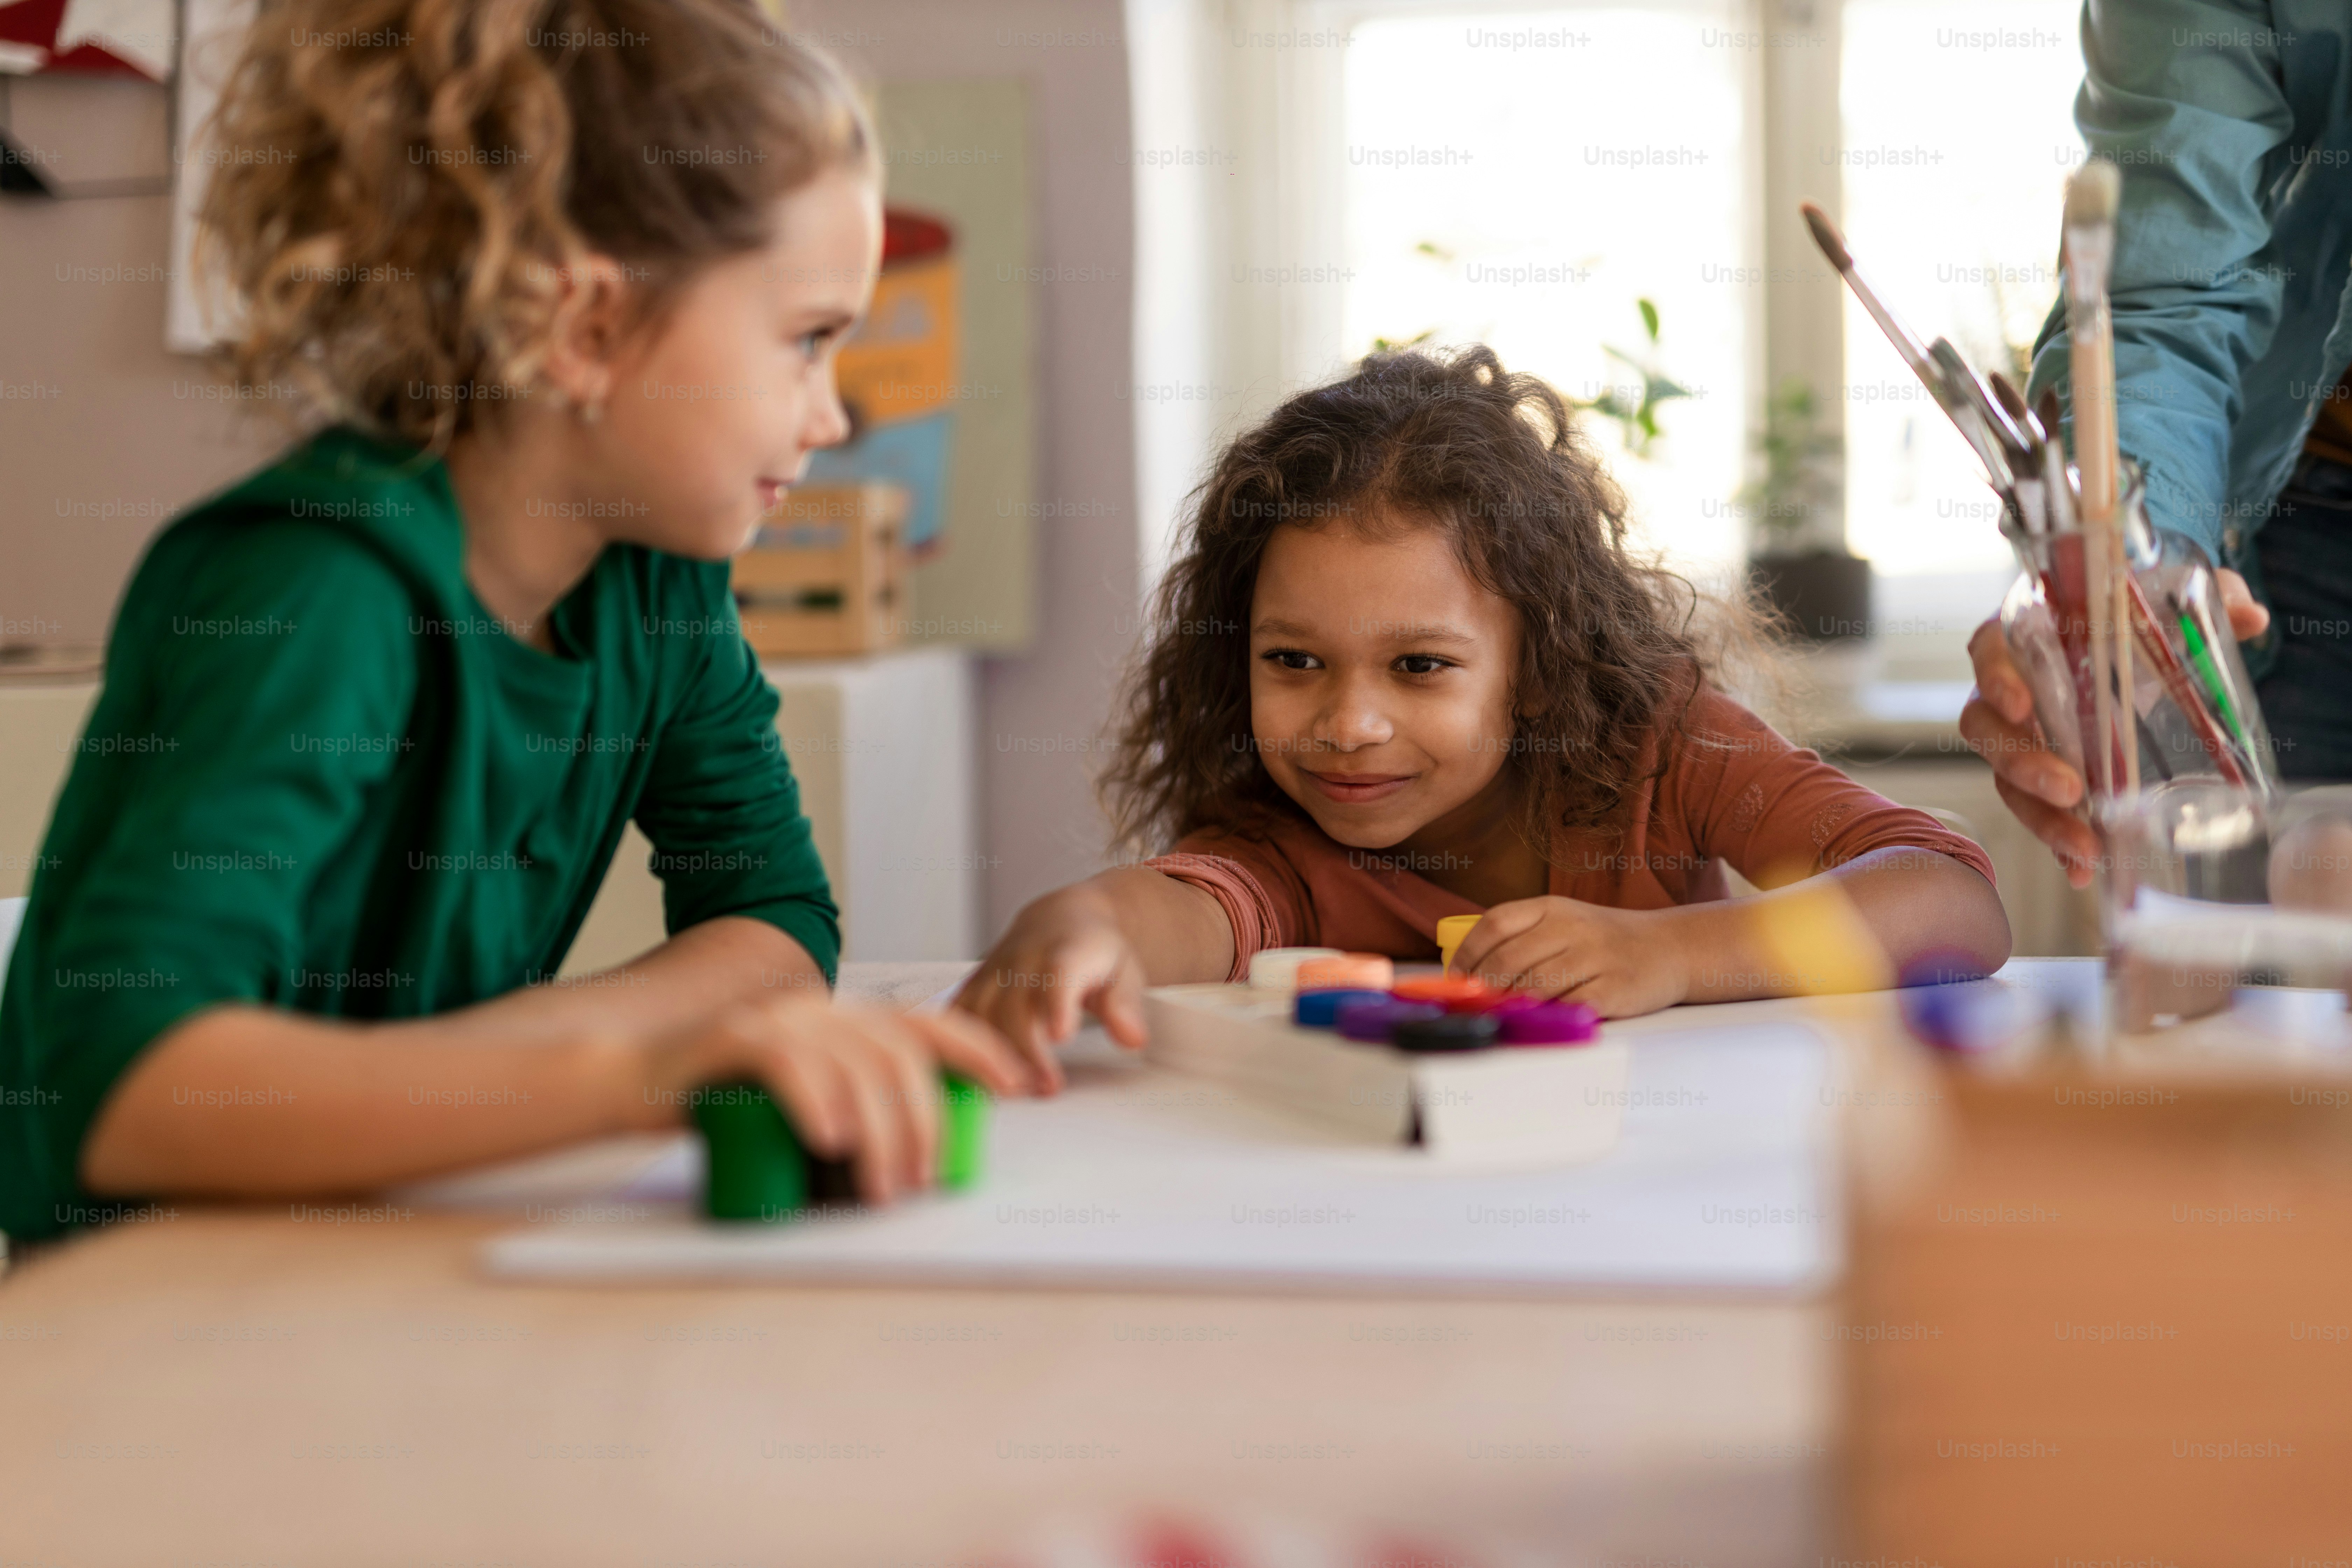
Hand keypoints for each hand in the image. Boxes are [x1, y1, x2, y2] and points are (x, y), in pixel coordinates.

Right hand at [634, 998, 1031, 1204]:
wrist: (630, 1082)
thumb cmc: (722, 1105)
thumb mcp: (801, 1102)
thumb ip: (850, 1107)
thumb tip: (913, 1157)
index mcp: (842, 1019)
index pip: (925, 1025)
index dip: (977, 1051)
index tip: (1015, 1086)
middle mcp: (818, 1009)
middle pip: (897, 1057)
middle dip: (923, 1122)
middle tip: (924, 1181)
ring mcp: (776, 1018)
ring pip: (853, 1067)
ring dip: (879, 1132)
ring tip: (883, 1187)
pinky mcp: (734, 1038)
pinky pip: (790, 1063)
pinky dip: (817, 1101)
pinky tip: (832, 1139)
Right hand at [954, 885, 1149, 1089]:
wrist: (1057, 921)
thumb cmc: (1093, 953)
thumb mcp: (1123, 972)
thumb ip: (1125, 1006)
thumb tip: (1131, 1038)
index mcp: (1066, 951)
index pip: (1059, 974)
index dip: (1057, 1003)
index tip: (1061, 1035)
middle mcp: (1023, 959)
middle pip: (1015, 1007)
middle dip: (1026, 1051)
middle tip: (1047, 1087)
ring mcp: (992, 972)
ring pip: (981, 1015)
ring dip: (993, 1057)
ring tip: (1016, 1091)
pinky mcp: (971, 986)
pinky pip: (957, 1017)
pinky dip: (961, 1046)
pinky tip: (974, 1075)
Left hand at [1451, 897, 1687, 1017]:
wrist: (1669, 948)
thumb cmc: (1604, 942)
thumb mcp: (1563, 923)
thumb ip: (1521, 939)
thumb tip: (1469, 974)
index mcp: (1552, 908)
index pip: (1495, 924)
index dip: (1468, 954)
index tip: (1455, 979)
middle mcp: (1572, 927)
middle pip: (1509, 960)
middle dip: (1483, 988)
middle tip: (1473, 1007)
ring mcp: (1595, 957)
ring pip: (1535, 987)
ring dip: (1511, 1006)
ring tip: (1500, 1017)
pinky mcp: (1614, 988)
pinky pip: (1569, 1008)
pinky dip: (1548, 1018)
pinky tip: (1540, 1022)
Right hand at [1959, 567, 2267, 888]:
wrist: (2129, 636)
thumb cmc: (2133, 608)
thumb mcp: (2172, 592)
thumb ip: (2209, 593)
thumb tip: (2249, 616)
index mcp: (2026, 634)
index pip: (1990, 651)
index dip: (1996, 678)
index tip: (2019, 704)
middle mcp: (2011, 687)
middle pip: (1986, 727)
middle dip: (2022, 764)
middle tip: (2070, 789)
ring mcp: (2023, 735)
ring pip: (2004, 778)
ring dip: (2040, 815)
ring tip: (2085, 845)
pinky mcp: (2042, 771)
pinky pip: (2036, 809)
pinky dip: (2056, 843)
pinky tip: (2083, 871)